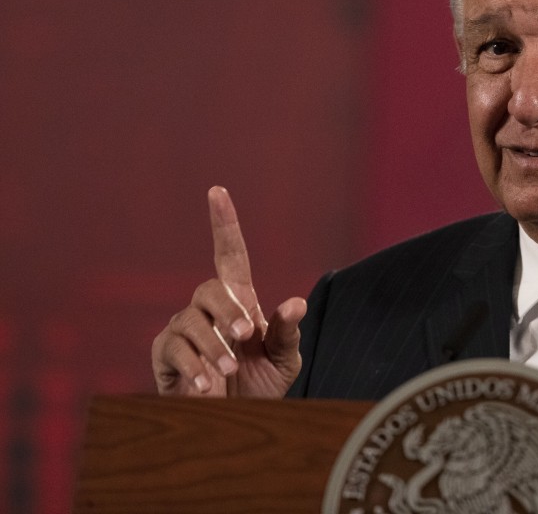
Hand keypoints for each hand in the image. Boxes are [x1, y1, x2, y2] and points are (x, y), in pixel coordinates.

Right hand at [151, 187, 306, 396]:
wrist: (236, 422)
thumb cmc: (261, 385)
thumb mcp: (283, 360)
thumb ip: (287, 332)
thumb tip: (295, 303)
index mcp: (241, 302)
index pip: (230, 254)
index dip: (224, 223)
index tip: (217, 192)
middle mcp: (209, 309)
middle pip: (210, 289)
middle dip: (229, 311)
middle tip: (245, 338)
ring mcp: (184, 329)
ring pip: (191, 321)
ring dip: (213, 347)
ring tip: (228, 373)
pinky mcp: (165, 353)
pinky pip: (174, 349)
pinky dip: (193, 368)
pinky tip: (206, 386)